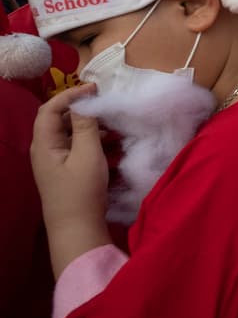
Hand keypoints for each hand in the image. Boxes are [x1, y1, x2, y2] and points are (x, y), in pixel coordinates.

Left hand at [31, 84, 111, 275]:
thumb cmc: (81, 191)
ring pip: (69, 132)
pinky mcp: (65, 170)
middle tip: (105, 103)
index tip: (95, 89)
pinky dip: (91, 138)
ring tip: (112, 122)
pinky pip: (76, 146)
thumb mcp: (88, 155)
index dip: (70, 95)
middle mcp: (45, 149)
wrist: (76, 229)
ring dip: (89, 123)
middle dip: (81, 108)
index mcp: (44, 143)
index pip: (50, 109)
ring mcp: (54, 160)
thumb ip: (86, 126)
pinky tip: (110, 141)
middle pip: (59, 119)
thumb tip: (85, 103)